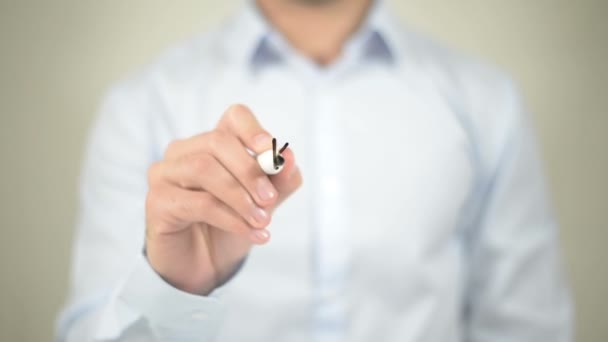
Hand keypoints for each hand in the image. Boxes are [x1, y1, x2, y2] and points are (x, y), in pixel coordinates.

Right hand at [145, 104, 301, 294]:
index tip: (272, 154)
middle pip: (218, 141)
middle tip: (270, 200)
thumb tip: (288, 157)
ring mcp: (165, 173)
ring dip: (240, 198)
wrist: (204, 265)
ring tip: (262, 221)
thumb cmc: (231, 224)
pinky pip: (197, 202)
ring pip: (204, 169)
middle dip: (250, 171)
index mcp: (214, 143)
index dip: (254, 130)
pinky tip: (250, 233)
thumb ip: (279, 180)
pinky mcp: (157, 201)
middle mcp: (185, 151)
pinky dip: (230, 219)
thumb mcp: (264, 202)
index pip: (234, 117)